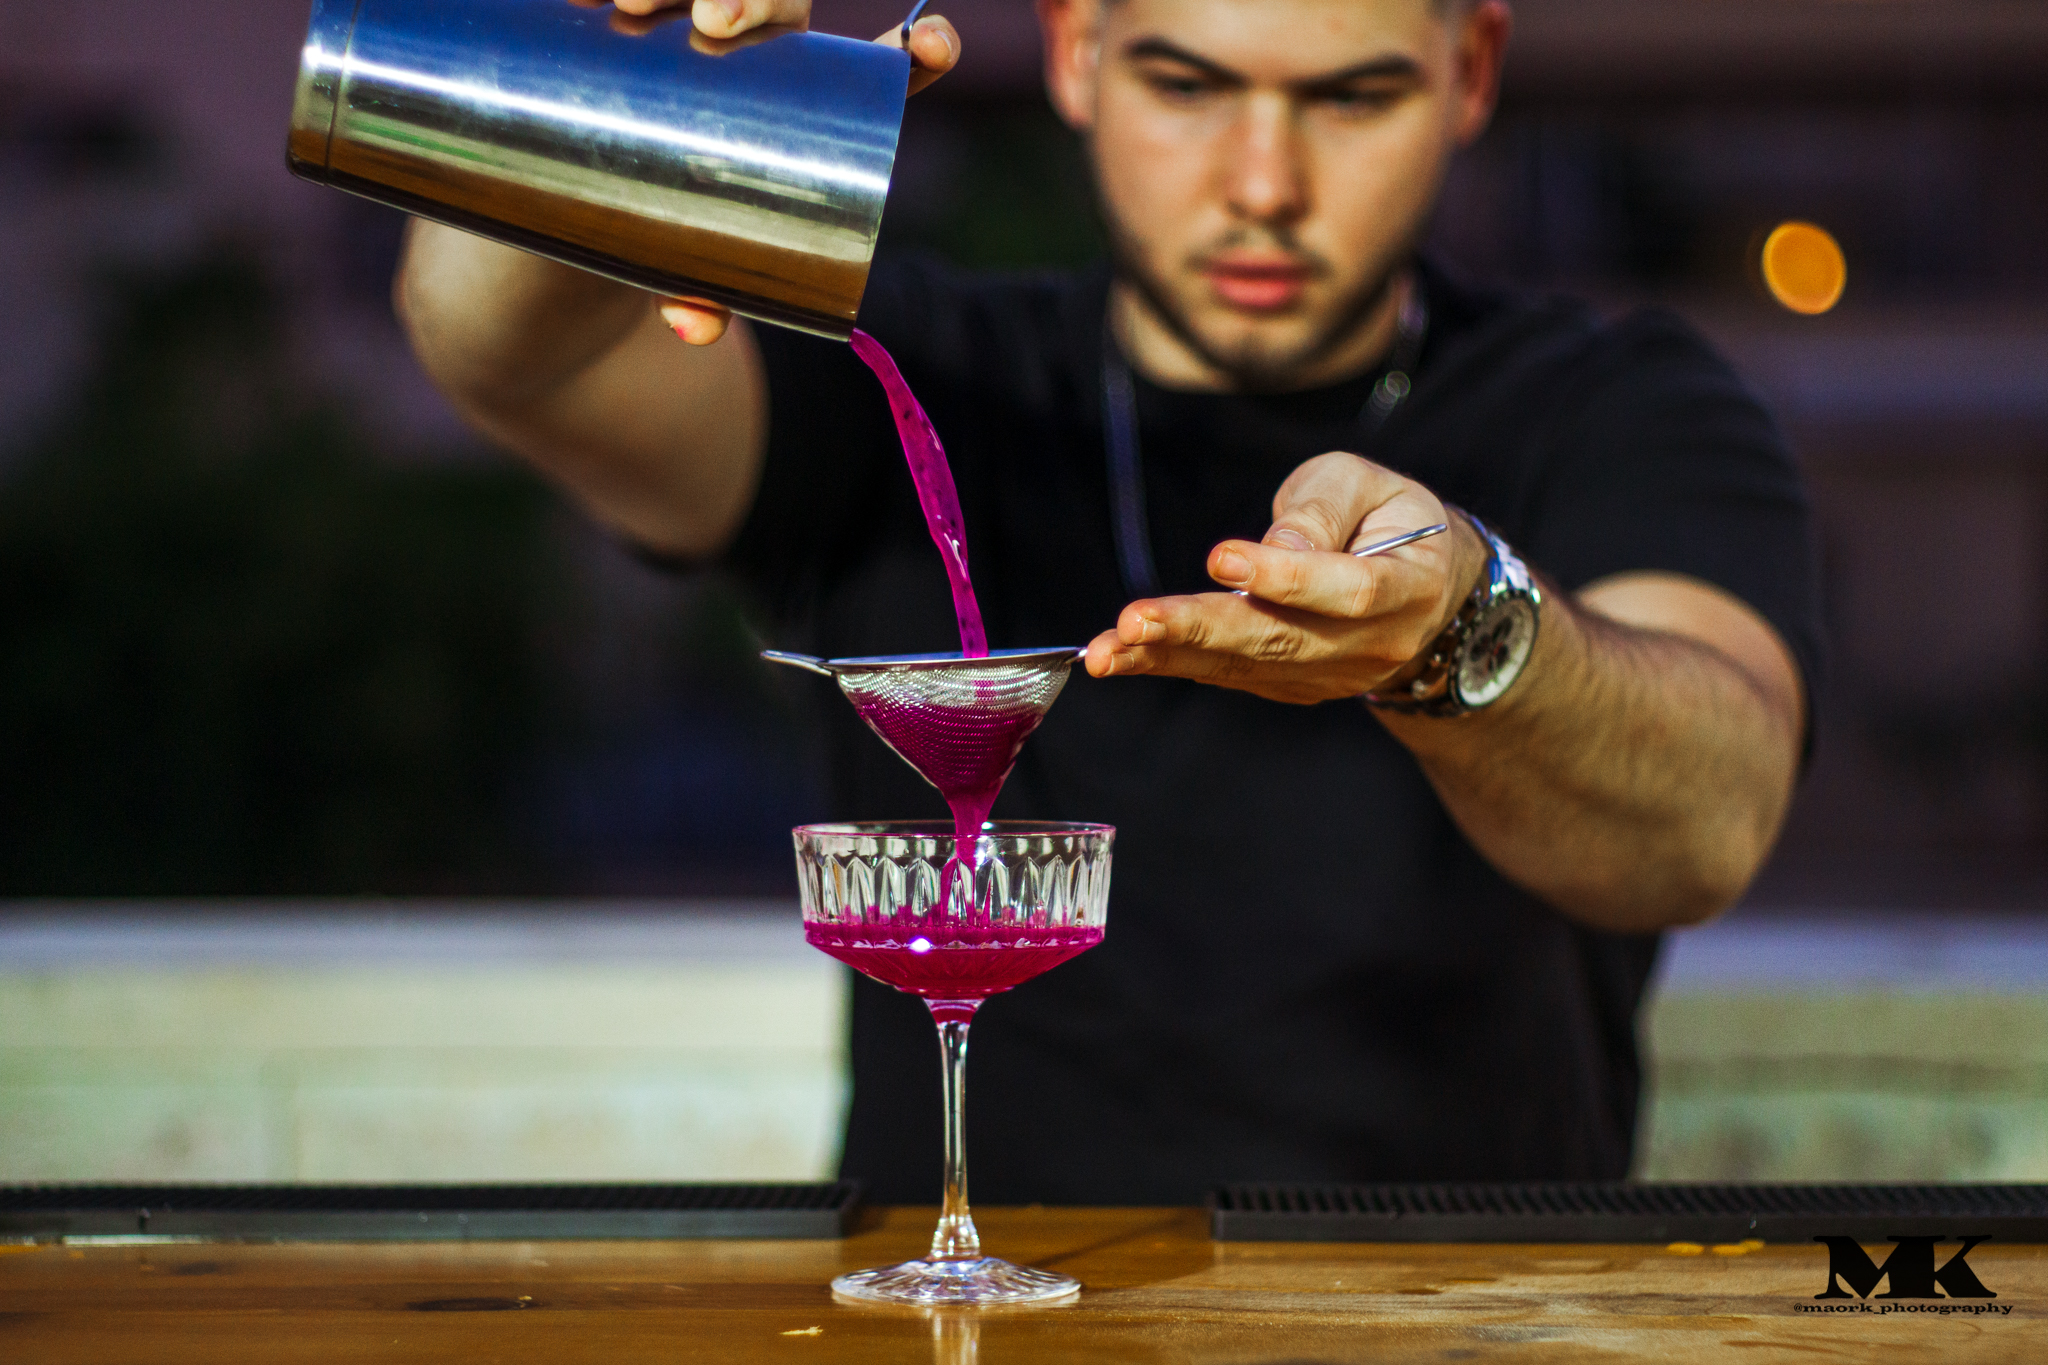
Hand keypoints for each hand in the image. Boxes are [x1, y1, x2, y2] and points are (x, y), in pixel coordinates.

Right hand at [650, 0, 961, 344]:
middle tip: (713, 23)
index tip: (937, 44)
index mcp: (805, 103)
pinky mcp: (627, 20)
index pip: (883, 67)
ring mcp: (691, 22)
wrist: (582, 206)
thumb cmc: (669, 231)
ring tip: (633, 7)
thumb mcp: (692, 264)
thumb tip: (694, 329)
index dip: (921, 49)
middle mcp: (759, 48)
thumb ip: (704, 292)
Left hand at [1083, 452, 1490, 704]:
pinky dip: (1172, 666)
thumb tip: (1273, 547)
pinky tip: (1122, 657)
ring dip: (1169, 658)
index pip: (1347, 590)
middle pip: (1281, 639)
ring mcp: (1332, 676)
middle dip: (1199, 630)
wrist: (1427, 594)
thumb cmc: (1387, 519)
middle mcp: (1372, 645)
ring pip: (1245, 664)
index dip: (1286, 578)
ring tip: (1107, 650)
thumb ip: (1321, 511)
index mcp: (1409, 587)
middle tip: (1133, 624)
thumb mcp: (1367, 485)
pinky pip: (1230, 675)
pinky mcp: (1294, 687)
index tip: (1222, 558)